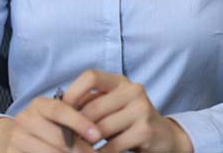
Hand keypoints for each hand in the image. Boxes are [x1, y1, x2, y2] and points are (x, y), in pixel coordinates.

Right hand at [6, 96, 102, 152]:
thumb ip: (76, 120)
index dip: (79, 122)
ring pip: (48, 152)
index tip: (97, 136)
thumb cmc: (51, 127)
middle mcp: (24, 119)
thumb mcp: (61, 118)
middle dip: (79, 149)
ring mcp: (15, 139)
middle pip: (56, 136)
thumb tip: (98, 134)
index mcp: (39, 105)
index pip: (59, 110)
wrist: (20, 139)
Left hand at [62, 70, 192, 152]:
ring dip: (86, 143)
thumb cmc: (127, 121)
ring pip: (101, 128)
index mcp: (120, 81)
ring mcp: (141, 109)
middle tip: (65, 139)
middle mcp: (133, 90)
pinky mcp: (145, 130)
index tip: (62, 111)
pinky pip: (114, 144)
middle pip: (93, 107)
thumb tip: (60, 111)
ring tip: (77, 149)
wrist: (162, 136)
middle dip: (76, 126)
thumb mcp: (111, 106)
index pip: (91, 77)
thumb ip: (91, 104)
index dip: (73, 92)